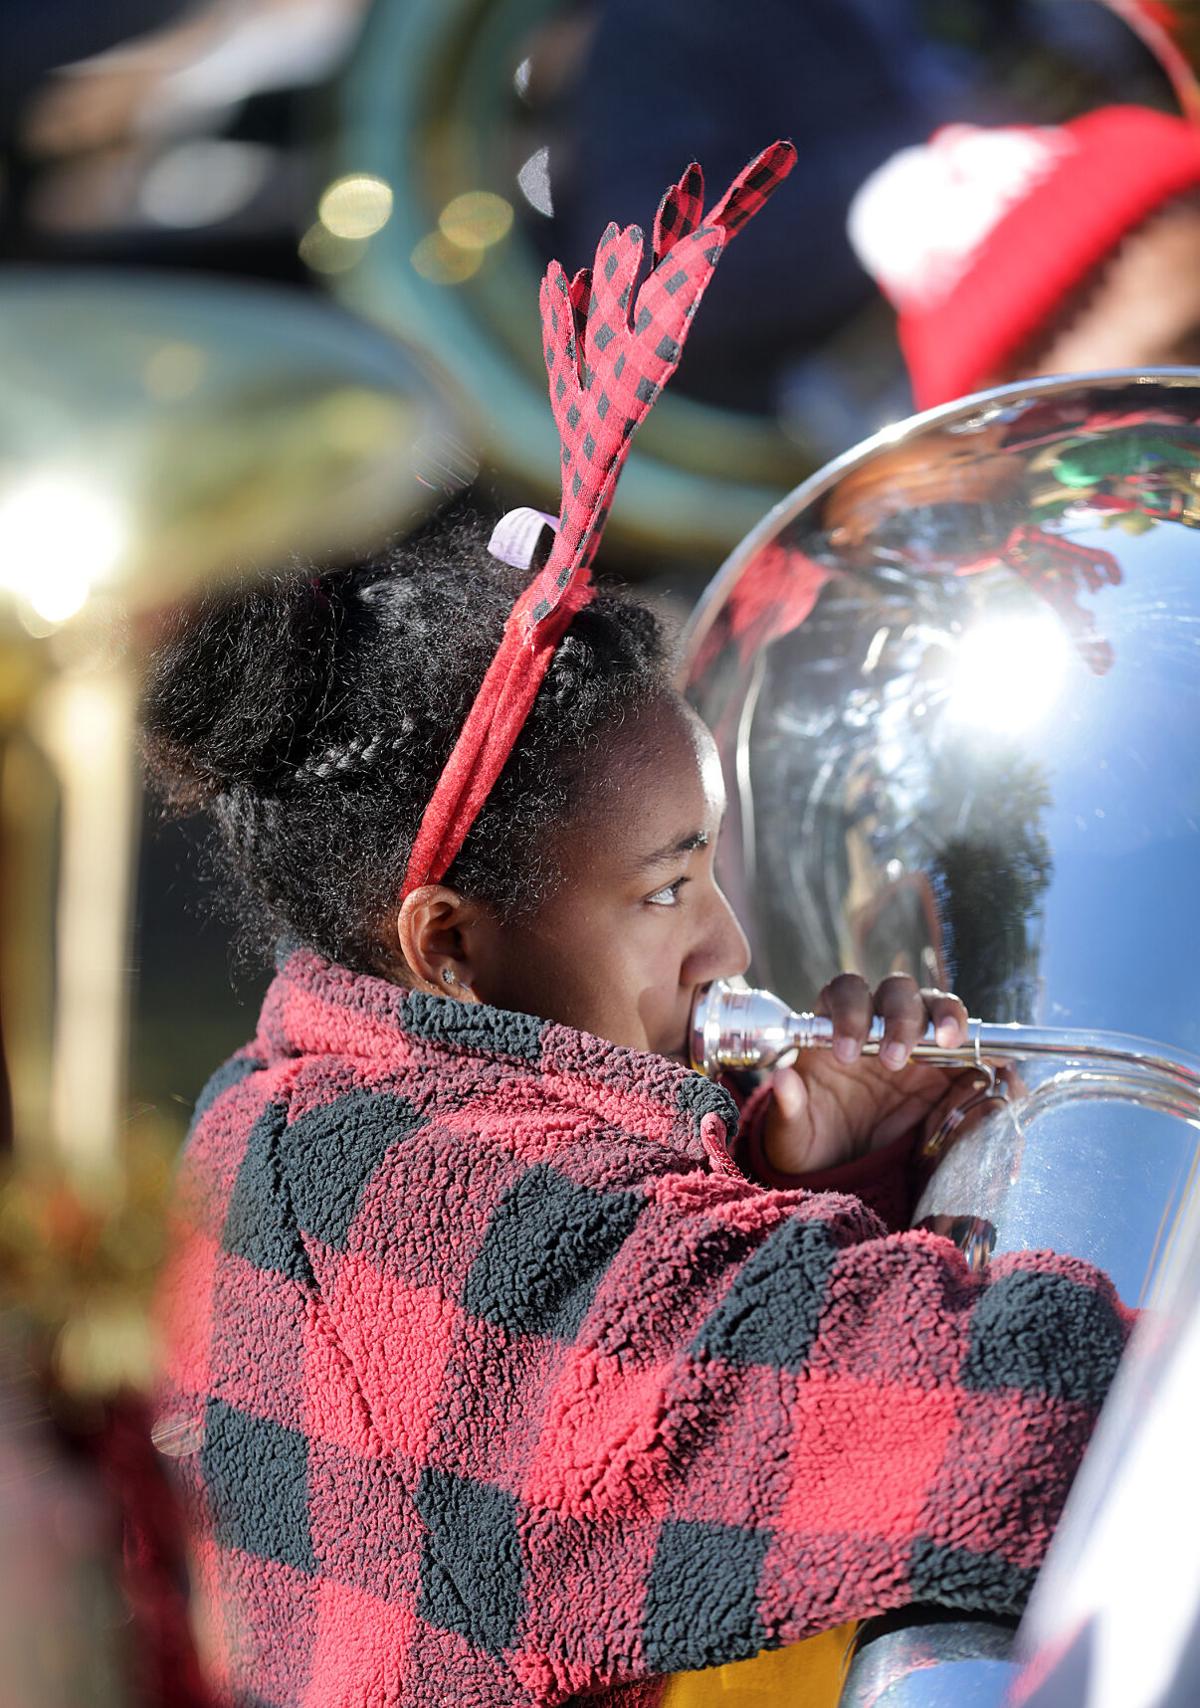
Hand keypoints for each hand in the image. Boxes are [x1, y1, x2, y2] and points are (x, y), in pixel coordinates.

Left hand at [762, 973, 978, 1175]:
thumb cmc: (812, 1140)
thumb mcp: (793, 1133)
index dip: (848, 1011)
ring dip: (942, 1017)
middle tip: (892, 1059)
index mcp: (834, 1028)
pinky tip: (991, 1059)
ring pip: (933, 1005)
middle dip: (897, 1018)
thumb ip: (787, 1108)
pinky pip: (969, 1043)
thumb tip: (782, 1079)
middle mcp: (877, 1024)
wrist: (843, 1167)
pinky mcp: (946, 1066)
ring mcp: (915, 1040)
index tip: (846, 1053)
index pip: (844, 992)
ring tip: (947, 1042)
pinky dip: (982, 1044)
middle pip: (895, 992)